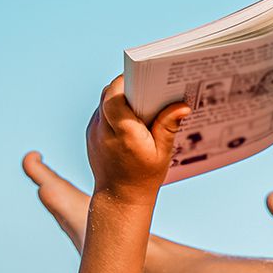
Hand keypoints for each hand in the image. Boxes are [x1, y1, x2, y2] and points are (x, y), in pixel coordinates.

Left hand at [85, 76, 187, 200]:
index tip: (144, 76)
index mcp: (123, 133)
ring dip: (120, 96)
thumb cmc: (144, 176)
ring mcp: (93, 131)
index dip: (127, 81)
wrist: (119, 197)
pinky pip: (101, 111)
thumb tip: (182, 105)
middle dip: (127, 85)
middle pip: (108, 93)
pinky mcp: (91, 133)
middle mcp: (103, 129)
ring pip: (103, 100)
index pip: (115, 95)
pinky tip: (132, 114)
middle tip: (148, 84)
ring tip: (142, 99)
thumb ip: (168, 126)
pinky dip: (115, 108)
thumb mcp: (162, 153)